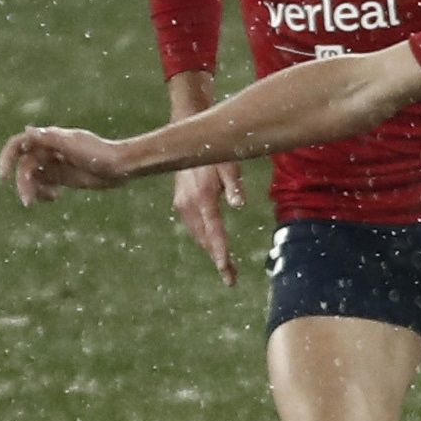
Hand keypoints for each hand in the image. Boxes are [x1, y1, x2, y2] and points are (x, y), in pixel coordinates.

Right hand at [0, 127, 135, 204]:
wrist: (120, 167)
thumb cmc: (99, 152)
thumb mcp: (73, 145)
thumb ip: (50, 138)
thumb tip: (27, 130)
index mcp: (48, 138)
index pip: (18, 145)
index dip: (6, 158)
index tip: (3, 176)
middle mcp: (48, 150)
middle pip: (24, 166)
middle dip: (24, 184)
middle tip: (28, 201)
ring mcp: (54, 163)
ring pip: (32, 177)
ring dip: (32, 190)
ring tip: (47, 199)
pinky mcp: (61, 177)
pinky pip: (42, 185)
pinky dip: (43, 193)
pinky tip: (55, 197)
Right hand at [171, 161, 244, 284]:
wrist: (185, 141)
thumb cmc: (214, 151)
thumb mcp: (228, 164)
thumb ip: (234, 185)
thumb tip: (240, 205)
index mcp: (203, 197)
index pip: (213, 230)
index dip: (220, 250)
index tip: (224, 268)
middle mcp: (189, 204)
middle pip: (205, 238)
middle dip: (218, 259)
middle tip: (231, 279)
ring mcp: (182, 204)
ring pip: (198, 235)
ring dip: (212, 251)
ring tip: (226, 268)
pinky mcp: (181, 202)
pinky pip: (194, 226)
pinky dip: (205, 239)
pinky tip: (213, 246)